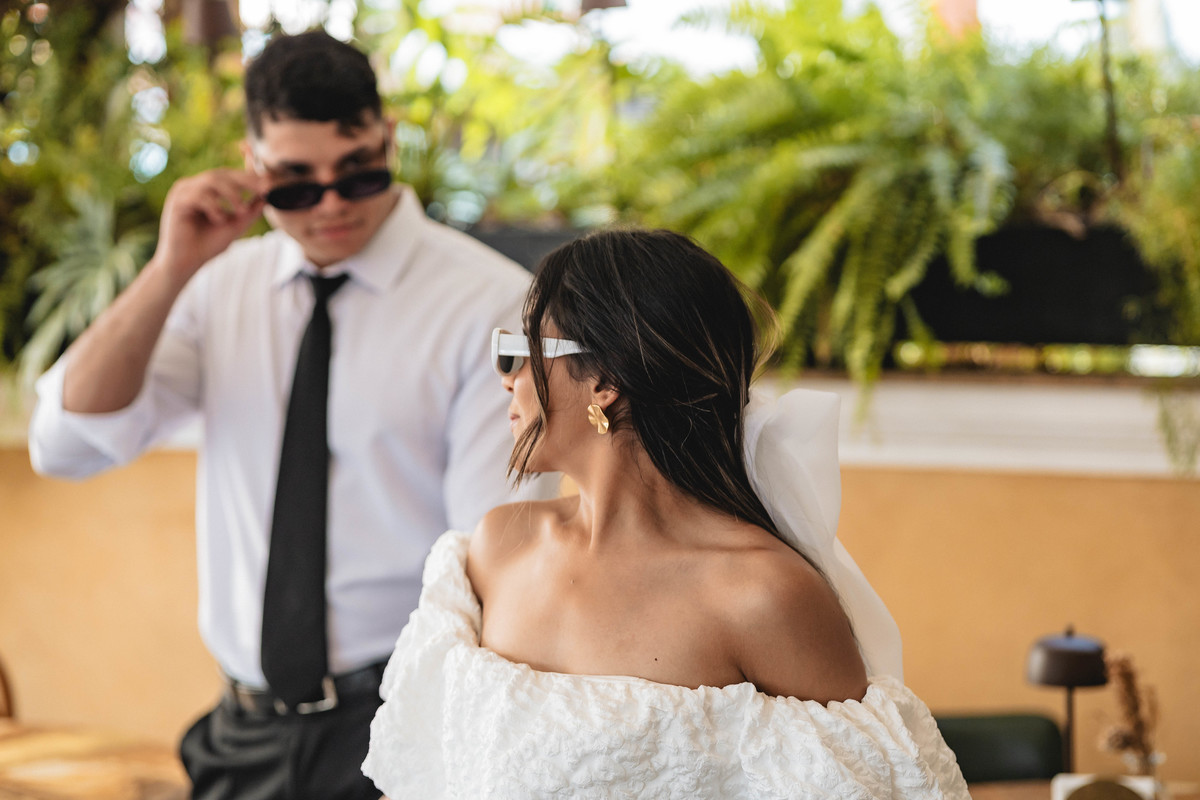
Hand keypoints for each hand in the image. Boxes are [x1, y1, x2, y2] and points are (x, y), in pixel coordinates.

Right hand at [151, 168, 266, 282]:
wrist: (185, 264)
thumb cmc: (208, 245)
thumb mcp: (235, 225)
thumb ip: (250, 210)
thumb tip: (268, 196)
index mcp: (206, 190)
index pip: (229, 176)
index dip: (248, 174)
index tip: (268, 181)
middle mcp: (193, 187)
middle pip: (221, 174)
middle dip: (245, 180)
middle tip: (264, 188)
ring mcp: (183, 192)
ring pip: (211, 180)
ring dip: (231, 195)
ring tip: (241, 212)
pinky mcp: (176, 202)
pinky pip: (198, 195)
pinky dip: (214, 206)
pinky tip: (219, 220)